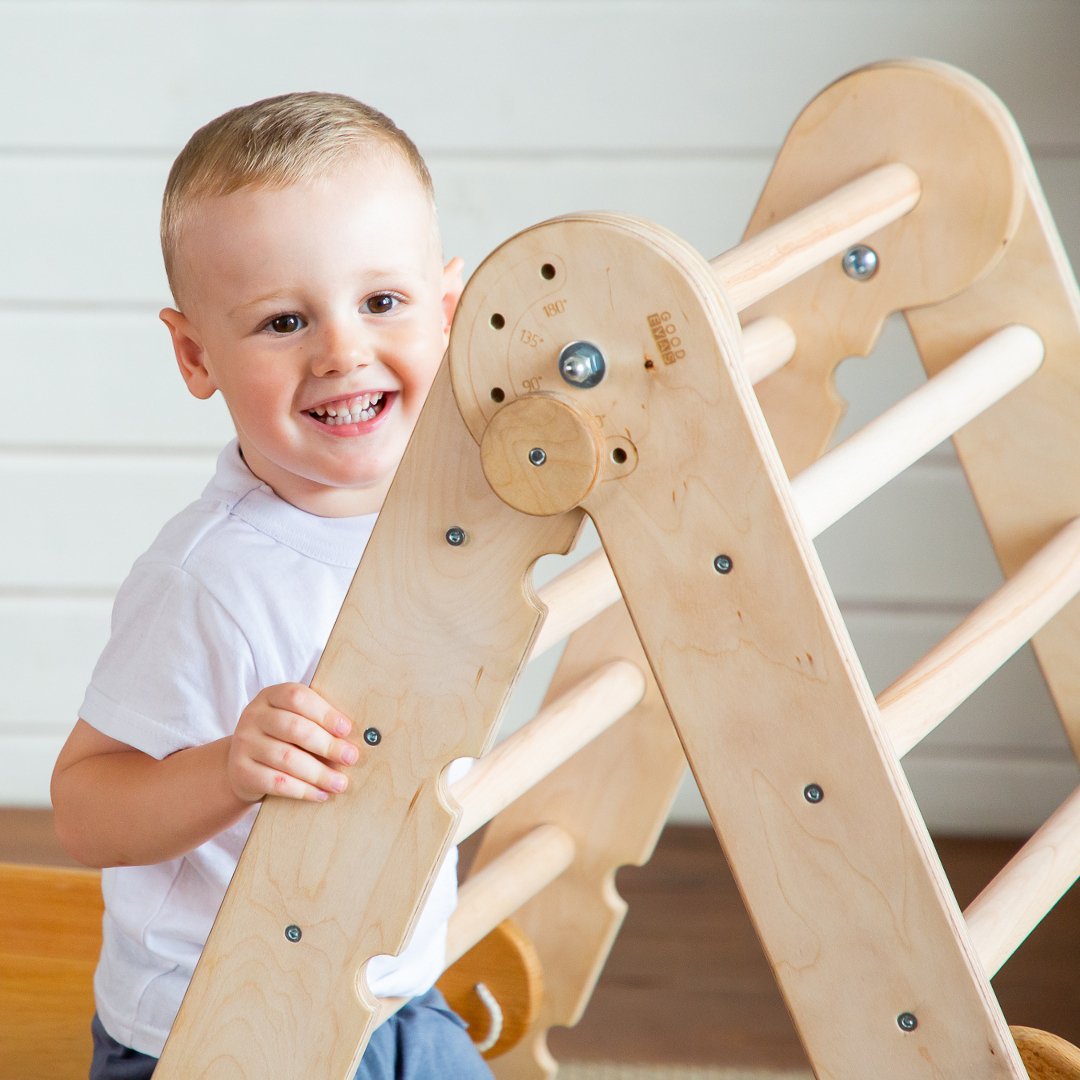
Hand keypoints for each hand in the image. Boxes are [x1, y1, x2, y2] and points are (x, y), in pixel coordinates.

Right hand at [227, 683, 358, 803]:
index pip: (297, 697)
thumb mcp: (293, 720)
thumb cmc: (280, 738)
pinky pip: (276, 782)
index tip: (347, 729)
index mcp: (270, 696)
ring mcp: (244, 743)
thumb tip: (355, 737)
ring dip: (319, 773)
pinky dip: (302, 790)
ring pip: (287, 758)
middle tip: (351, 758)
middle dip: (327, 745)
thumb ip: (317, 721)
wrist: (243, 764)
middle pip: (294, 728)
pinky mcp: (241, 771)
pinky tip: (320, 794)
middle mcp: (253, 716)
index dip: (324, 713)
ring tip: (340, 783)